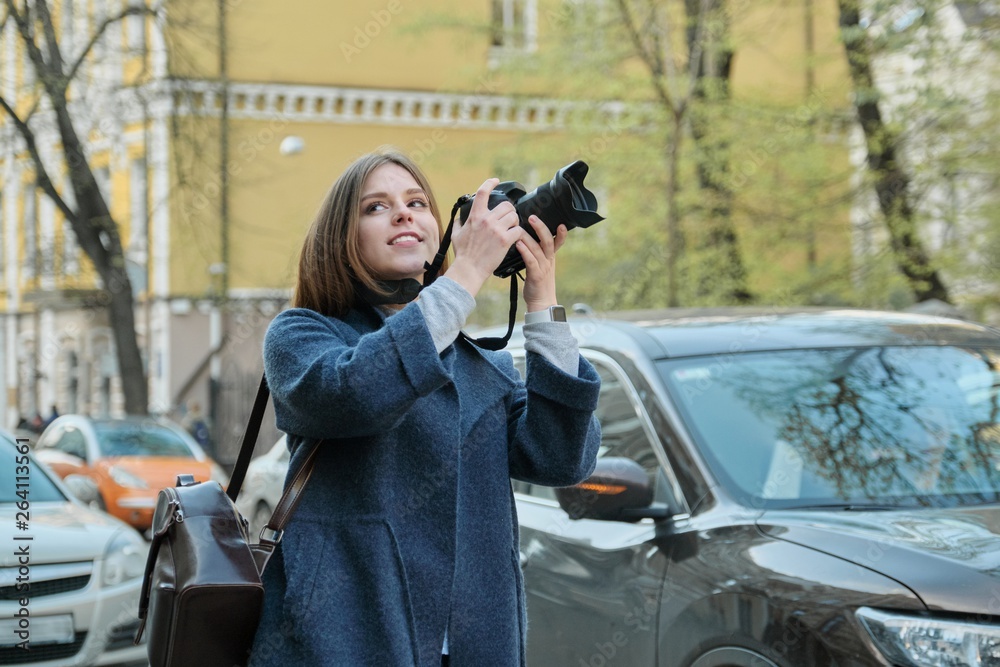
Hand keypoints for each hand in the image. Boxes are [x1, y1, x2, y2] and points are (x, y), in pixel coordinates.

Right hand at [444, 178, 522, 296]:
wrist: (469, 269)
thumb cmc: (463, 254)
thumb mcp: (456, 235)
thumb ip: (459, 223)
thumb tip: (459, 217)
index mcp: (475, 216)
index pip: (483, 192)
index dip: (490, 183)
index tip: (495, 181)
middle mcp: (486, 220)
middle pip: (506, 205)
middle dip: (509, 211)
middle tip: (508, 219)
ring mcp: (497, 229)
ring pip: (514, 216)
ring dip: (515, 222)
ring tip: (512, 229)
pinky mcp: (505, 240)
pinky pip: (518, 230)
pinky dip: (518, 234)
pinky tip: (514, 239)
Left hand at [517, 216, 567, 312]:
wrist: (541, 303)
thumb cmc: (538, 284)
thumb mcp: (541, 267)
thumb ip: (536, 255)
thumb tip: (525, 241)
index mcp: (550, 258)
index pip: (557, 243)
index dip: (561, 234)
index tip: (561, 224)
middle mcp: (548, 261)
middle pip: (548, 241)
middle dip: (541, 228)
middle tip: (532, 217)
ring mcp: (543, 268)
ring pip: (537, 249)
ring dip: (528, 237)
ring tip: (519, 228)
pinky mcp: (536, 275)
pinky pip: (530, 261)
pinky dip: (525, 251)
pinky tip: (518, 244)